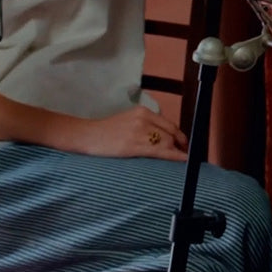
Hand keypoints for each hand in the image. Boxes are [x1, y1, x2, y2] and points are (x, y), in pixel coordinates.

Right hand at [67, 105, 187, 160]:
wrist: (87, 136)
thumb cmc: (107, 131)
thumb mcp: (129, 120)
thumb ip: (146, 124)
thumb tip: (164, 136)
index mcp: (143, 111)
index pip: (168, 123)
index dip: (179, 134)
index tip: (184, 142)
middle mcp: (143, 119)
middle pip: (170, 132)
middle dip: (180, 143)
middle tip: (184, 152)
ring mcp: (139, 132)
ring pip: (167, 142)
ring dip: (176, 151)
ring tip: (181, 158)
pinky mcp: (134, 145)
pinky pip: (160, 151)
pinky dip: (173, 155)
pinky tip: (181, 159)